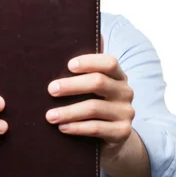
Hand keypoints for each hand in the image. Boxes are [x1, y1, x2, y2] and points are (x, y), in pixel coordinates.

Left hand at [45, 46, 134, 162]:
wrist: (113, 138)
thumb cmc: (95, 105)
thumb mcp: (93, 87)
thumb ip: (87, 67)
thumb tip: (77, 37)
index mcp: (118, 76)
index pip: (109, 62)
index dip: (89, 61)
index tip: (68, 65)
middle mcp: (125, 92)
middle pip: (98, 82)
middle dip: (71, 85)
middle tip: (50, 89)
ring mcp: (126, 112)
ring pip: (94, 107)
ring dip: (68, 111)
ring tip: (49, 115)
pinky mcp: (122, 132)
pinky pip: (96, 128)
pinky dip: (77, 127)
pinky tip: (62, 127)